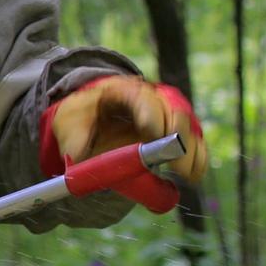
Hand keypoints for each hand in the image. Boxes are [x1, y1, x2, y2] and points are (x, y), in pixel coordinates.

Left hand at [42, 75, 207, 211]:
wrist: (90, 119)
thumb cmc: (80, 120)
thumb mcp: (68, 127)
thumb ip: (74, 141)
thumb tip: (79, 159)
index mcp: (121, 90)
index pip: (140, 97)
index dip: (150, 114)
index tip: (153, 135)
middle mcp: (149, 97)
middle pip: (172, 109)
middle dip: (175, 137)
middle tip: (174, 163)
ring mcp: (166, 112)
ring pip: (187, 125)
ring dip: (190, 150)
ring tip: (187, 175)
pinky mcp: (177, 130)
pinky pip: (194, 140)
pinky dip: (197, 157)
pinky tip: (195, 175)